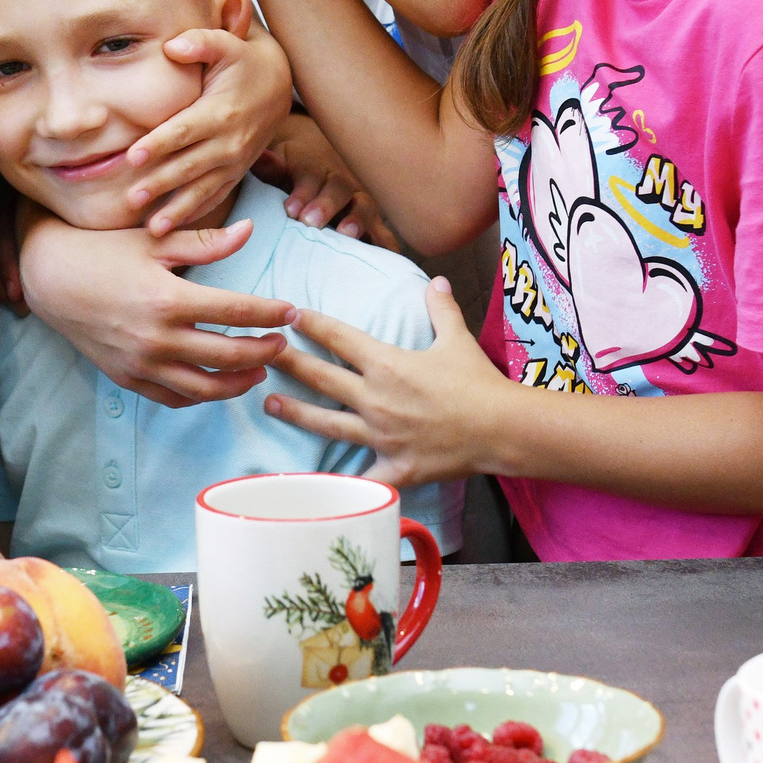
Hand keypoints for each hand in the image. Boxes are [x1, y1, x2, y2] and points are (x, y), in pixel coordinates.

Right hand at [18, 211, 294, 405]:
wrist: (49, 277)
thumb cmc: (102, 250)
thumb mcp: (153, 241)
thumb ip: (205, 242)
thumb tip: (250, 230)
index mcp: (169, 299)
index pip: (236, 311)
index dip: (270, 313)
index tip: (292, 311)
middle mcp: (157, 338)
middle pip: (229, 355)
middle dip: (264, 351)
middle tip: (283, 344)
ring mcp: (141, 363)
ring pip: (205, 388)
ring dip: (239, 382)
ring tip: (259, 371)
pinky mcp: (127, 378)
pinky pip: (173, 398)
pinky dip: (201, 395)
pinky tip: (217, 382)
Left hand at [122, 23, 292, 233]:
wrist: (278, 84)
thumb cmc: (243, 61)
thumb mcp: (227, 44)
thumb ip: (200, 42)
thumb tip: (171, 45)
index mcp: (220, 112)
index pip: (184, 130)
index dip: (158, 144)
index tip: (132, 157)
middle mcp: (229, 141)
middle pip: (189, 166)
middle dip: (160, 184)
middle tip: (131, 199)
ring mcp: (235, 160)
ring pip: (202, 189)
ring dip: (177, 209)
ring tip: (152, 228)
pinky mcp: (237, 170)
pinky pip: (217, 195)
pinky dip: (196, 211)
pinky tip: (175, 225)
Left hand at [255, 114, 395, 246]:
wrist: (319, 163)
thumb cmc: (293, 174)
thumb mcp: (280, 165)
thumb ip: (271, 167)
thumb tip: (261, 157)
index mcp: (316, 168)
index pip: (310, 175)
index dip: (303, 192)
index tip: (290, 210)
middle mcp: (342, 182)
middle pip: (339, 188)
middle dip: (327, 204)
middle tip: (311, 222)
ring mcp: (360, 202)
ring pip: (365, 207)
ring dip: (358, 220)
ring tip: (347, 234)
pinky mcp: (373, 223)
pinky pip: (383, 234)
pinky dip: (387, 246)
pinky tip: (389, 261)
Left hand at [261, 278, 497, 485]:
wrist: (501, 429)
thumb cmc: (478, 383)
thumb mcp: (458, 340)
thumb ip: (440, 309)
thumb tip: (435, 281)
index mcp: (387, 364)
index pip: (339, 338)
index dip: (312, 324)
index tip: (289, 315)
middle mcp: (375, 398)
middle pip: (321, 377)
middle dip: (288, 362)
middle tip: (260, 351)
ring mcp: (380, 435)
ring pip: (326, 423)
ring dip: (296, 412)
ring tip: (269, 404)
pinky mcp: (393, 466)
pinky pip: (359, 476)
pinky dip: (338, 481)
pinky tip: (313, 482)